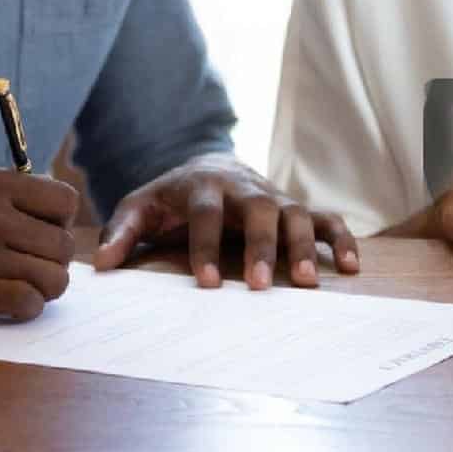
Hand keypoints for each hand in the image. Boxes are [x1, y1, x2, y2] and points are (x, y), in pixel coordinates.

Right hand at [0, 166, 78, 319]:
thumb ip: (12, 197)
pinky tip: (7, 303)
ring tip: (22, 286)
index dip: (60, 222)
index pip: (66, 203)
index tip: (41, 234)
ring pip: (53, 279)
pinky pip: (28, 304)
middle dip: (54, 261)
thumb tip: (60, 219)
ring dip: (43, 288)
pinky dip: (25, 308)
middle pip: (63, 246)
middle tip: (30, 267)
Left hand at [92, 152, 358, 288]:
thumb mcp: (140, 208)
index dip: (206, 247)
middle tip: (260, 286)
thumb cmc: (171, 198)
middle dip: (261, 247)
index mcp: (204, 186)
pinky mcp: (295, 207)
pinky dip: (342, 239)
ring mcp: (274, 196)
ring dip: (304, 246)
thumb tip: (101, 267)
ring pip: (296, 214)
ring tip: (306, 283)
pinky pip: (326, 219)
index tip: (209, 284)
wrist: (208, 165)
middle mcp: (244, 188)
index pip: (206, 213)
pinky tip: (351, 268)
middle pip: (259, 210)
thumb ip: (122, 233)